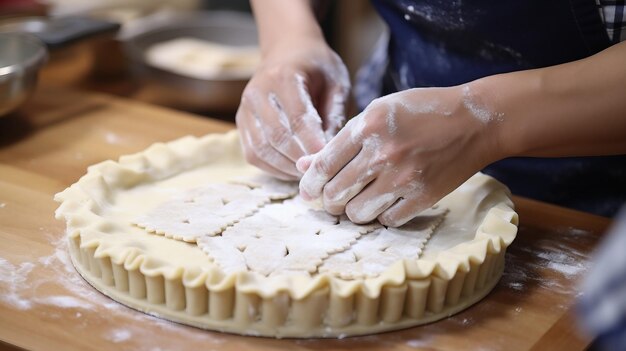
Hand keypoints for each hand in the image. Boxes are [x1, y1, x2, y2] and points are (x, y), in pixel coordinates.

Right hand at [236, 35, 349, 179]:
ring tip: (308, 174)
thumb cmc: (317, 67)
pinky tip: (292, 170)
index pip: (297, 119)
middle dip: (300, 159)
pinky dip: (273, 168)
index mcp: (283, 76)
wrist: (288, 49)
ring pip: (262, 150)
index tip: (329, 161)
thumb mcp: (336, 83)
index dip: (313, 144)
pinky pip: (253, 154)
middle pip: (277, 137)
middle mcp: (257, 92)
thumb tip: (329, 153)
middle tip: (321, 173)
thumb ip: (335, 115)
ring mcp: (245, 108)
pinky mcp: (242, 122)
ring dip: (286, 168)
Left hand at [297, 86, 500, 226]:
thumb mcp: (378, 113)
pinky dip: (382, 215)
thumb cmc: (421, 112)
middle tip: (334, 198)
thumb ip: (341, 141)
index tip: (308, 192)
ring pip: (357, 213)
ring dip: (352, 211)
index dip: (309, 185)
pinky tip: (386, 202)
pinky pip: (387, 220)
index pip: (323, 166)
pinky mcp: (423, 197)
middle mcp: (382, 154)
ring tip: (359, 201)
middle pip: (335, 195)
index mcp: (368, 126)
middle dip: (328, 201)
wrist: (474, 122)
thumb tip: (304, 166)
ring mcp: (404, 178)